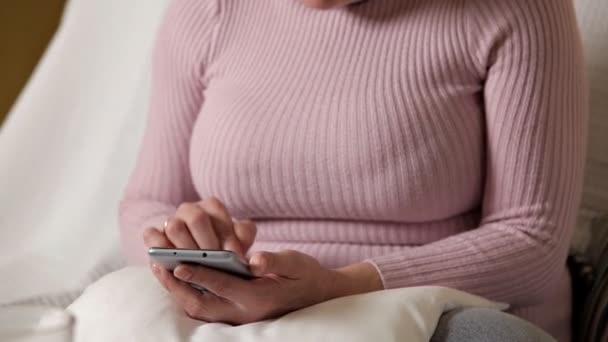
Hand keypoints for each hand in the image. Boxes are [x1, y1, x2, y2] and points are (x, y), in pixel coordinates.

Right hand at [142, 197, 255, 257]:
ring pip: (174, 227)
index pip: (217, 212)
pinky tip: (171, 264)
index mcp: (211, 206)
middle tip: (214, 262)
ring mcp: (170, 221)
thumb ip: (253, 250)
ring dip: (186, 248)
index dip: (226, 234)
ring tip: (195, 265)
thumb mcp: (241, 249)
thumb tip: (255, 260)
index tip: (233, 255)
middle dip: (207, 242)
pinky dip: (160, 248)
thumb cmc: (224, 254)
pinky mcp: (154, 235)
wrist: (201, 263)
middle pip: (196, 218)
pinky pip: (151, 235)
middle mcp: (190, 210)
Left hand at [151, 249, 382, 323]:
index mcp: (259, 297)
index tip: (178, 264)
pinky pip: (205, 307)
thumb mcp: (296, 263)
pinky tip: (176, 275)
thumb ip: (275, 261)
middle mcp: (245, 310)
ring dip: (178, 291)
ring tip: (161, 267)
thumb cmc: (305, 275)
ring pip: (200, 309)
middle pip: (202, 304)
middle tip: (159, 265)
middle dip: (178, 287)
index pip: (223, 286)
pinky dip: (188, 293)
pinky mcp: (235, 312)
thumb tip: (254, 260)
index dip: (200, 275)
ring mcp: (239, 315)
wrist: (317, 295)